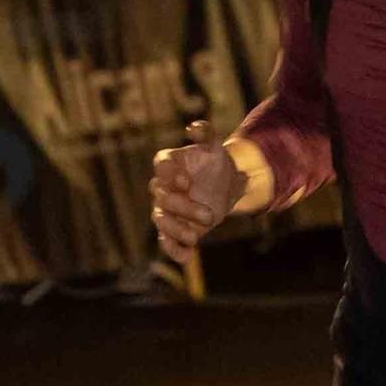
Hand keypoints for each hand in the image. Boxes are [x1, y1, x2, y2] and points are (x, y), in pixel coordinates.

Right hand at [151, 122, 243, 262]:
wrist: (224, 185)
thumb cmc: (215, 163)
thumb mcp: (215, 147)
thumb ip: (205, 133)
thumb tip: (193, 128)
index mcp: (170, 164)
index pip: (161, 166)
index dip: (169, 174)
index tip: (186, 181)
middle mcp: (163, 187)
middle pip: (162, 197)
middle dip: (183, 207)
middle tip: (209, 214)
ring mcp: (167, 209)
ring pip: (161, 219)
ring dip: (176, 230)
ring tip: (195, 237)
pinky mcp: (174, 227)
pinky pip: (166, 240)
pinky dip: (174, 250)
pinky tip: (187, 257)